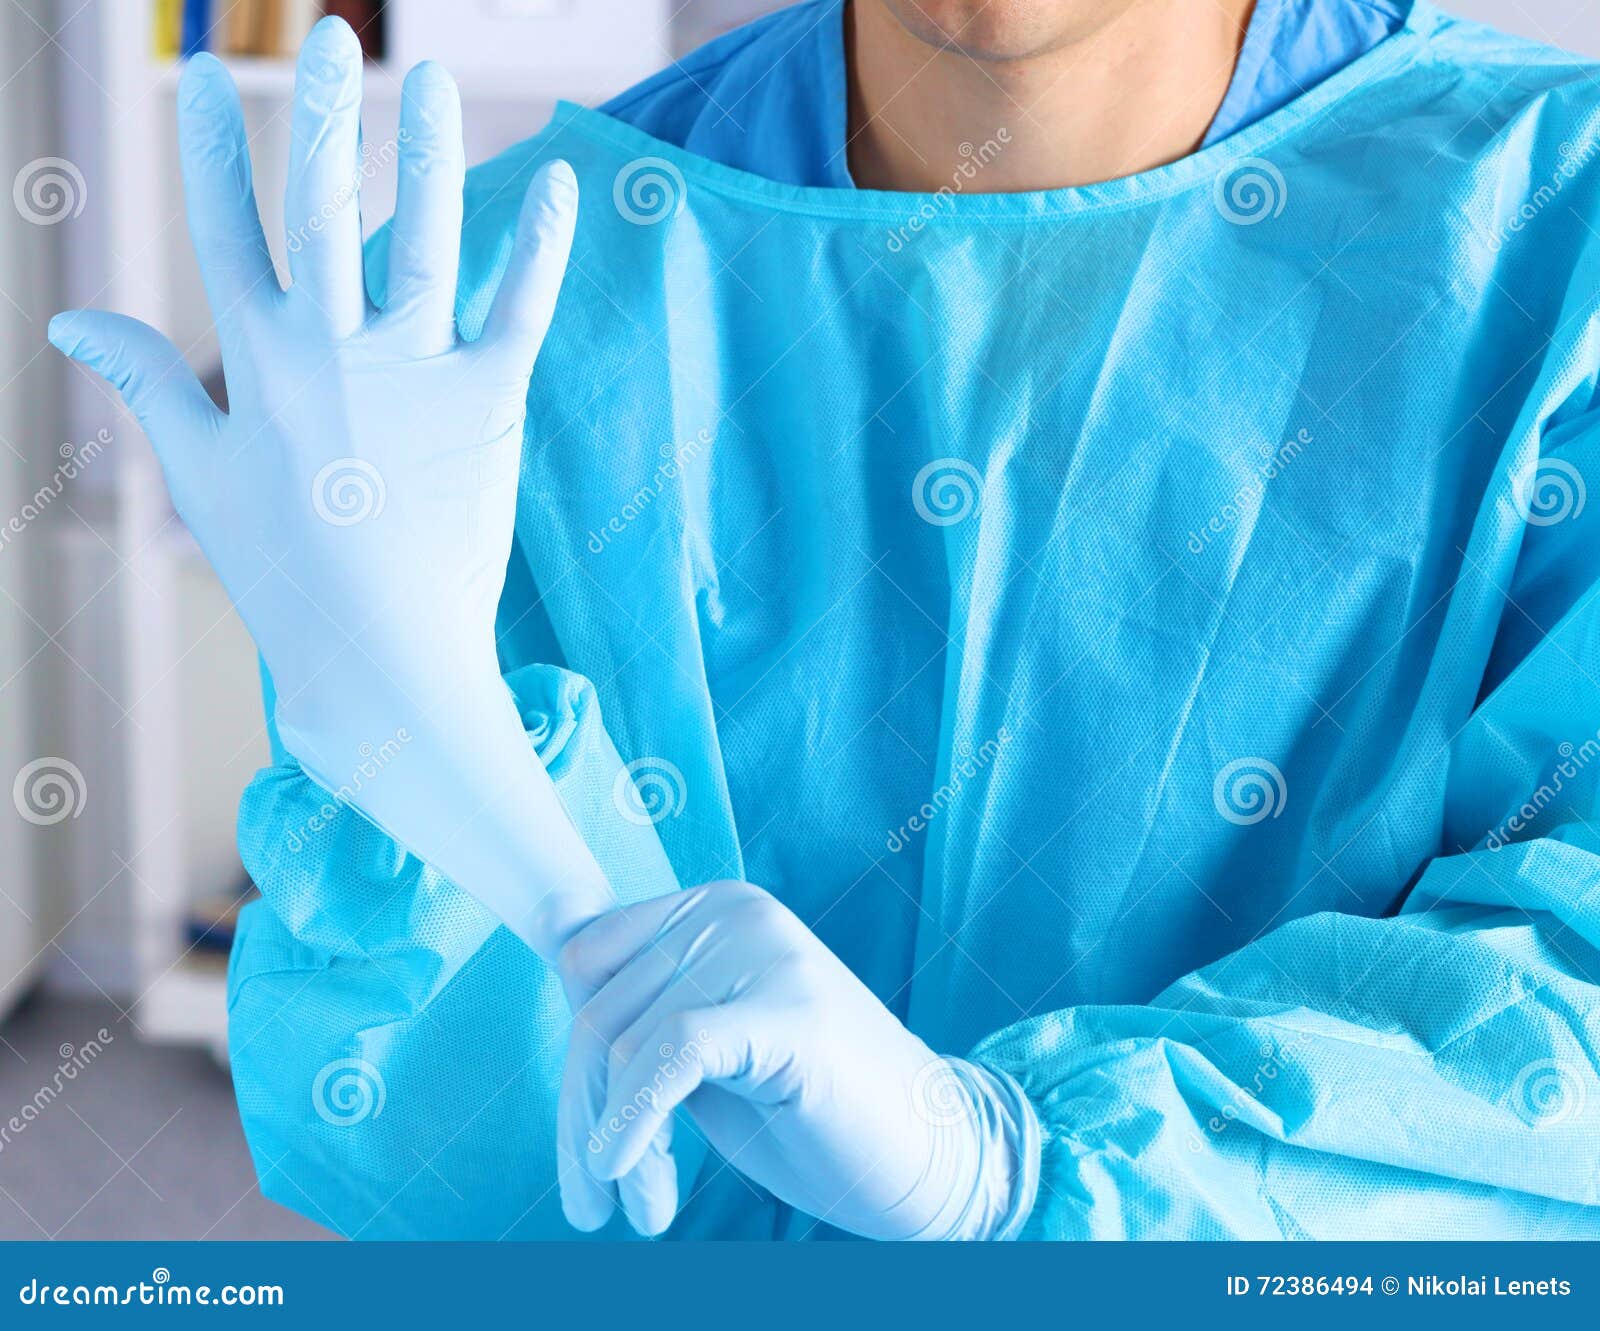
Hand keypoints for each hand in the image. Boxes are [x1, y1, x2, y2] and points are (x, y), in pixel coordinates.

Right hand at [48, 20, 610, 955]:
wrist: (381, 656)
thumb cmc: (281, 572)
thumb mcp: (198, 474)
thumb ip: (148, 382)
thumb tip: (74, 319)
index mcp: (255, 359)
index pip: (224, 226)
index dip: (214, 144)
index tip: (211, 70)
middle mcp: (332, 347)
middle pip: (321, 203)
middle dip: (321, 111)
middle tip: (331, 31)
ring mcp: (415, 369)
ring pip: (423, 235)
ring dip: (432, 151)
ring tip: (438, 77)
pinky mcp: (491, 401)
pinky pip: (519, 305)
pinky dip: (542, 246)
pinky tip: (564, 182)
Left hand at [556, 882, 1038, 1238]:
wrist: (926, 1151)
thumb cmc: (809, 1107)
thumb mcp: (706, 1048)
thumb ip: (640, 1009)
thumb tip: (553, 942)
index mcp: (716, 907)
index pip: (587, 960)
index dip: (576, 1057)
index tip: (584, 1134)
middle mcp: (738, 913)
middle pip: (598, 1010)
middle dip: (584, 1111)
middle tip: (596, 1198)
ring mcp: (767, 953)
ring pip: (625, 1042)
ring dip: (612, 1139)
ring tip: (640, 1203)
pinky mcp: (787, 1010)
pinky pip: (670, 1055)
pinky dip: (631, 1121)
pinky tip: (627, 1175)